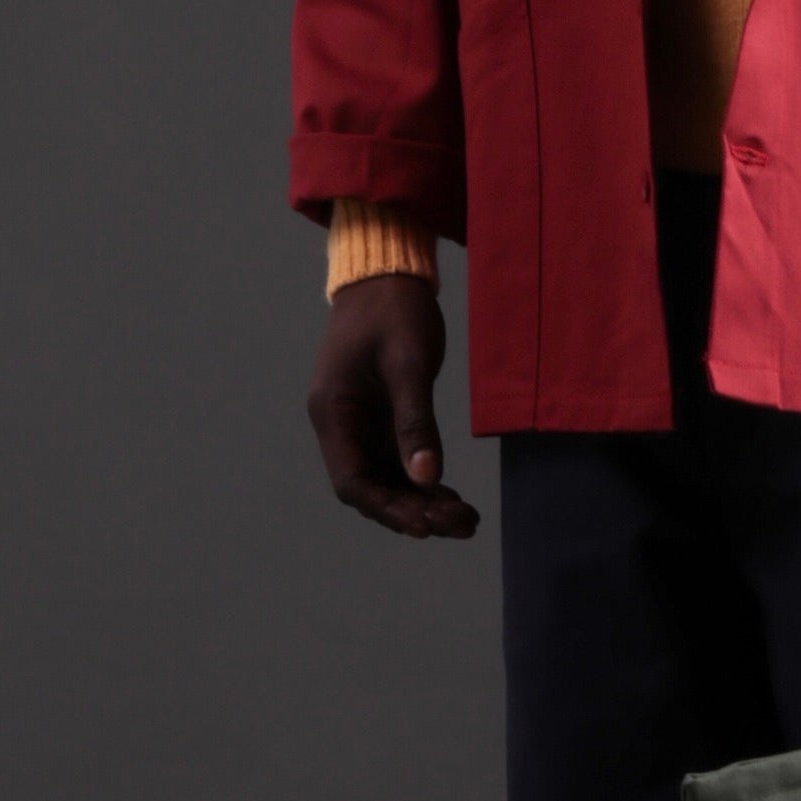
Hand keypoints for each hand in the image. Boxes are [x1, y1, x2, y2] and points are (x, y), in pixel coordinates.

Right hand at [306, 274, 480, 538]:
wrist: (387, 274)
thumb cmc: (393, 310)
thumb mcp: (408, 363)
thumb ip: (416, 422)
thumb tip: (427, 479)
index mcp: (333, 413)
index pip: (352, 481)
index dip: (388, 508)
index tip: (427, 526)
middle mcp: (341, 426)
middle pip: (371, 488)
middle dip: (414, 512)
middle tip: (463, 525)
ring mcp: (361, 424)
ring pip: (387, 480)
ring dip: (423, 502)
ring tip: (467, 519)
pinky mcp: (381, 418)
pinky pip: (399, 462)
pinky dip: (424, 482)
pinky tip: (454, 496)